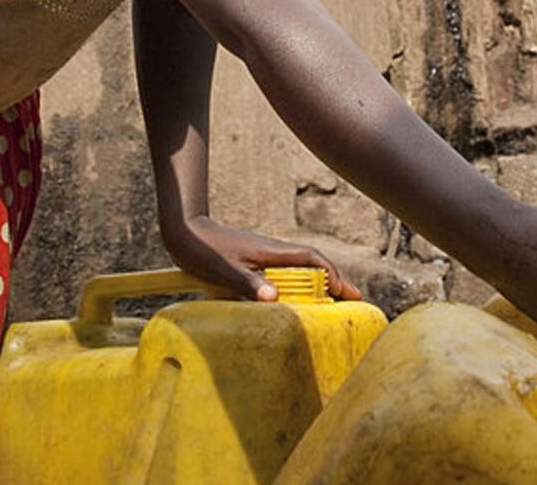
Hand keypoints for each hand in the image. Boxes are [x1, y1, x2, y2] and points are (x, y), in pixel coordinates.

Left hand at [163, 215, 361, 301]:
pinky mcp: (257, 261)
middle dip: (335, 280)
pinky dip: (301, 284)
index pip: (313, 259)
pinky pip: (287, 272)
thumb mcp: (224, 271)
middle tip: (352, 300)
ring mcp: (266, 255)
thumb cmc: (204, 250)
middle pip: (314, 264)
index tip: (348, 293)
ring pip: (302, 267)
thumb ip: (248, 283)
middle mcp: (275, 251)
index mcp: (273, 251)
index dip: (333, 275)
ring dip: (320, 282)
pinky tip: (298, 298)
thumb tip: (273, 298)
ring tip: (334, 302)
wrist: (185, 233)